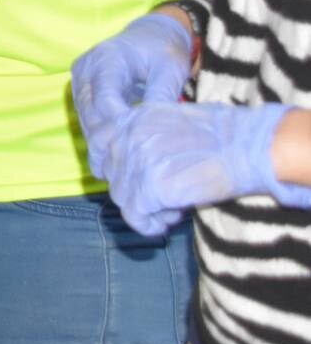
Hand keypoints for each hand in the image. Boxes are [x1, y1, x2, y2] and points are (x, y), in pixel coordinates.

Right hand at [71, 12, 193, 176]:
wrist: (149, 36)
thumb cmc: (162, 50)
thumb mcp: (170, 67)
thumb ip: (162, 93)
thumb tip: (154, 126)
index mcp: (107, 57)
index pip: (105, 96)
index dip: (118, 123)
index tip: (137, 146)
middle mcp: (86, 68)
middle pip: (91, 111)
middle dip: (109, 139)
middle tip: (130, 167)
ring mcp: (80, 81)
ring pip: (86, 119)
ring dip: (102, 143)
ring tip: (121, 171)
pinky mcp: (82, 92)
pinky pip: (87, 120)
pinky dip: (100, 138)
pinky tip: (114, 160)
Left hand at [104, 102, 310, 237]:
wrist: (245, 145)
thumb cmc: (221, 134)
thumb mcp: (170, 120)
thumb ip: (144, 136)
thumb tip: (131, 165)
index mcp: (132, 118)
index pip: (98, 145)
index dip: (110, 166)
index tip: (128, 179)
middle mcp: (127, 138)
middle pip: (113, 177)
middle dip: (136, 191)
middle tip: (164, 198)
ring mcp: (136, 163)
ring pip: (123, 199)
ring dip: (147, 209)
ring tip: (173, 208)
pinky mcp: (150, 188)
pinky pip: (136, 217)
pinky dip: (150, 225)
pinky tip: (171, 220)